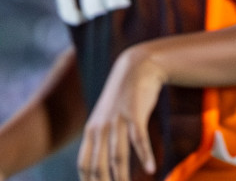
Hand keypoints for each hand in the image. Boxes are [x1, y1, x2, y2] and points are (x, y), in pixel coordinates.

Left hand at [78, 46, 166, 179]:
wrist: (137, 66)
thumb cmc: (123, 96)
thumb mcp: (105, 116)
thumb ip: (100, 136)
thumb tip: (100, 160)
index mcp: (91, 131)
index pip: (84, 165)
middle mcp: (101, 128)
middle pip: (99, 166)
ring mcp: (118, 121)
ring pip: (117, 157)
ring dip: (122, 177)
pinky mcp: (135, 113)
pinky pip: (139, 140)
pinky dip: (145, 156)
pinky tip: (151, 169)